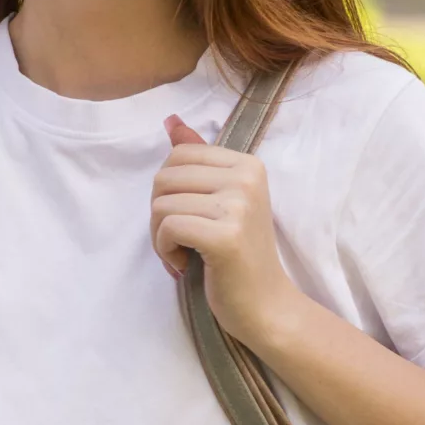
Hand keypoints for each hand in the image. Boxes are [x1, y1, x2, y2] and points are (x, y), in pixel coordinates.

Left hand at [151, 115, 303, 345]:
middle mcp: (246, 178)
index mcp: (247, 164)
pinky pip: (167, 227)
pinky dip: (165, 250)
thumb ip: (197, 158)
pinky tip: (185, 264)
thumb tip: (170, 120)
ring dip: (161, 236)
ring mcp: (239, 206)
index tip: (189, 217)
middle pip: (164, 177)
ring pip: (160, 204)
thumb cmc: (236, 254)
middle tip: (182, 239)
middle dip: (159, 213)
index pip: (178, 155)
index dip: (169, 190)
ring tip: (186, 253)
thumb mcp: (218, 200)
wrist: (265, 304)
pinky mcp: (226, 236)